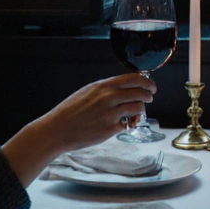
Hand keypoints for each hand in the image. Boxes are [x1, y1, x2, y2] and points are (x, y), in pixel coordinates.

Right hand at [2, 73, 155, 186]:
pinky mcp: (110, 129)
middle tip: (149, 98)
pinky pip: (127, 124)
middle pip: (140, 93)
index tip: (151, 86)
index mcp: (103, 86)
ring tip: (133, 116)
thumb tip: (124, 88)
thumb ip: (106, 89)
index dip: (147, 82)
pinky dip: (127, 125)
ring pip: (138, 108)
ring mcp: (111, 113)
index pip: (134, 79)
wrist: (57, 129)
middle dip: (148, 96)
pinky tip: (121, 126)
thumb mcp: (88, 91)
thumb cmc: (70, 111)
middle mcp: (109, 97)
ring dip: (139, 112)